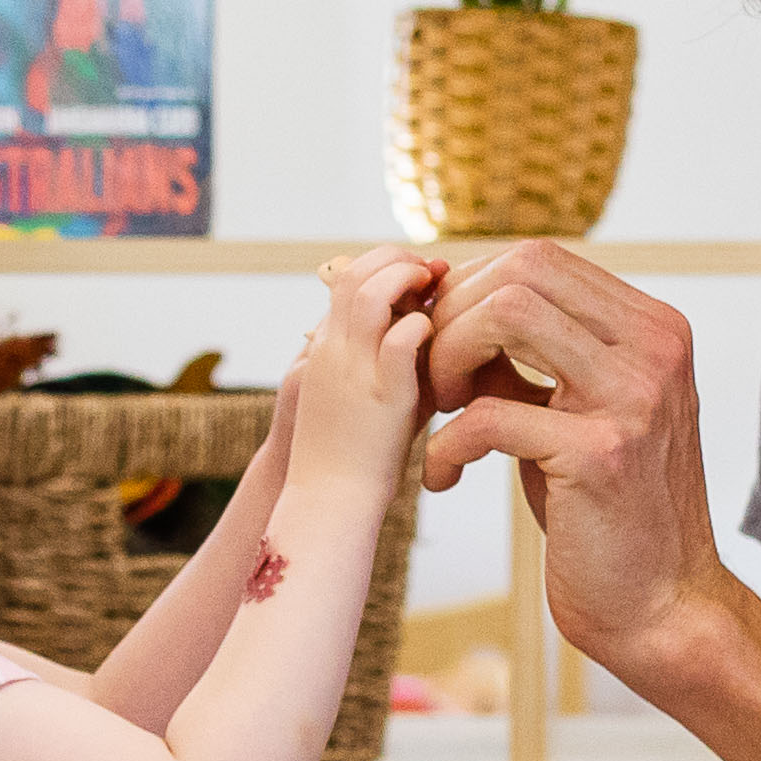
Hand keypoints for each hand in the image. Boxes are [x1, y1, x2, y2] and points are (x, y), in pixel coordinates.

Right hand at [280, 253, 438, 489]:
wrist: (329, 500)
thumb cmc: (352, 454)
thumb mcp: (359, 393)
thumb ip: (383, 356)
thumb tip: (423, 324)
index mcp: (324, 348)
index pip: (345, 280)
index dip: (382, 265)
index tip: (418, 274)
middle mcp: (332, 351)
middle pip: (353, 273)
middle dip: (395, 260)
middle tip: (429, 270)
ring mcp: (351, 372)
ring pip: (369, 294)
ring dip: (406, 279)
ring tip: (434, 289)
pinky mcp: (380, 398)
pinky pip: (397, 341)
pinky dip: (421, 325)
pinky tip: (436, 335)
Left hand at [419, 243, 741, 691]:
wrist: (660, 609)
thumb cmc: (602, 514)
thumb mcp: (570, 416)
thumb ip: (525, 360)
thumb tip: (446, 307)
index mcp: (653, 329)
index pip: (539, 259)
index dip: (469, 289)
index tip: (438, 345)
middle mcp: (655, 349)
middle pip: (520, 270)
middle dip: (452, 318)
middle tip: (433, 383)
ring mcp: (635, 397)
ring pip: (506, 314)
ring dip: (449, 357)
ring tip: (439, 412)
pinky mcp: (603, 456)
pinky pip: (488, 416)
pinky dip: (444, 447)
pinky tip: (441, 479)